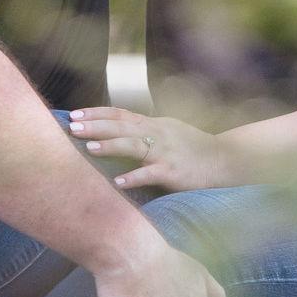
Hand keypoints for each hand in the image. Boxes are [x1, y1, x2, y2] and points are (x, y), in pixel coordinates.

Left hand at [70, 107, 232, 191]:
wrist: (225, 160)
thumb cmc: (194, 148)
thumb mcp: (169, 130)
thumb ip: (145, 129)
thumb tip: (118, 129)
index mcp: (154, 124)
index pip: (119, 114)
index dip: (96, 113)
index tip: (73, 113)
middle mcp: (157, 133)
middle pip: (121, 125)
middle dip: (95, 125)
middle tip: (71, 126)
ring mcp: (165, 152)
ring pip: (133, 145)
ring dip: (110, 146)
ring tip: (89, 148)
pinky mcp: (173, 171)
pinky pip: (151, 173)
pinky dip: (134, 176)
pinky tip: (118, 183)